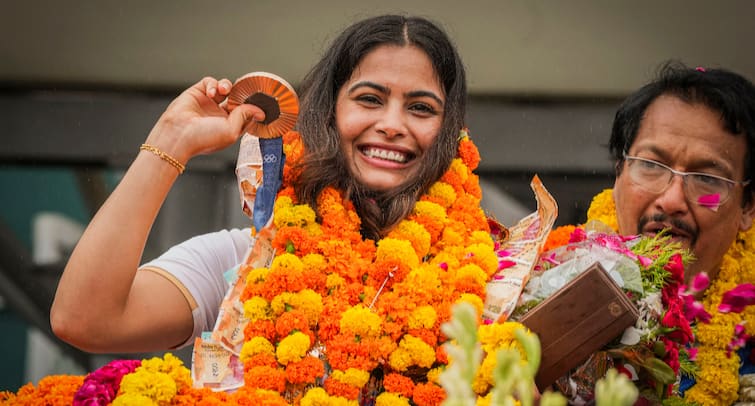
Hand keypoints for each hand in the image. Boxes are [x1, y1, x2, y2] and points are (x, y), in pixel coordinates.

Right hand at [144, 76, 265, 163]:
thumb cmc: (202, 138)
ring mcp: (208, 104)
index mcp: (229, 127)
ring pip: (225, 88)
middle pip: (236, 98)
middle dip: (240, 94)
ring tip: (225, 91)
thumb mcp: (232, 131)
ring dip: (227, 86)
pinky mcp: (197, 93)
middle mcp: (219, 115)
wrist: (177, 134)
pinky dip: (213, 84)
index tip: (258, 102)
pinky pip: (210, 82)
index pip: (246, 114)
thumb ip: (246, 117)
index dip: (252, 107)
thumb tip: (260, 112)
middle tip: (243, 91)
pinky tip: (211, 93)